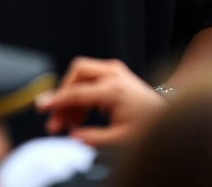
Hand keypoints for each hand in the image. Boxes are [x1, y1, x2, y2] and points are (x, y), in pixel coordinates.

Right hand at [35, 57, 164, 146]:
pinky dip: (81, 94)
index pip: (76, 92)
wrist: (171, 118)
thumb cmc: (150, 128)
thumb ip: (94, 138)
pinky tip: (80, 116)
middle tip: (57, 119)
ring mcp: (116, 70)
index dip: (56, 101)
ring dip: (71, 97)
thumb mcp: (122, 140)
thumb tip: (73, 137)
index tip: (40, 106)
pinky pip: (90, 78)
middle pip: (76, 72)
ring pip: (81, 74)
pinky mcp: (116, 73)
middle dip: (63, 94)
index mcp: (114, 90)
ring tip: (68, 124)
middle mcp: (114, 74)